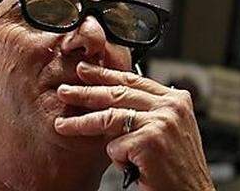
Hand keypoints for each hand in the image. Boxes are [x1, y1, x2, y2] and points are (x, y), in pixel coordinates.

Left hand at [54, 62, 214, 190]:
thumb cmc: (177, 168)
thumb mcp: (167, 131)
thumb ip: (148, 111)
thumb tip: (110, 96)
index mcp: (177, 100)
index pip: (135, 79)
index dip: (106, 74)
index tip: (86, 71)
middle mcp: (171, 106)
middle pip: (119, 93)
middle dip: (87, 92)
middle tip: (65, 91)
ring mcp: (162, 122)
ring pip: (110, 117)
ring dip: (82, 123)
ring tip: (62, 125)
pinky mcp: (150, 142)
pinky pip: (116, 146)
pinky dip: (117, 159)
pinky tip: (130, 167)